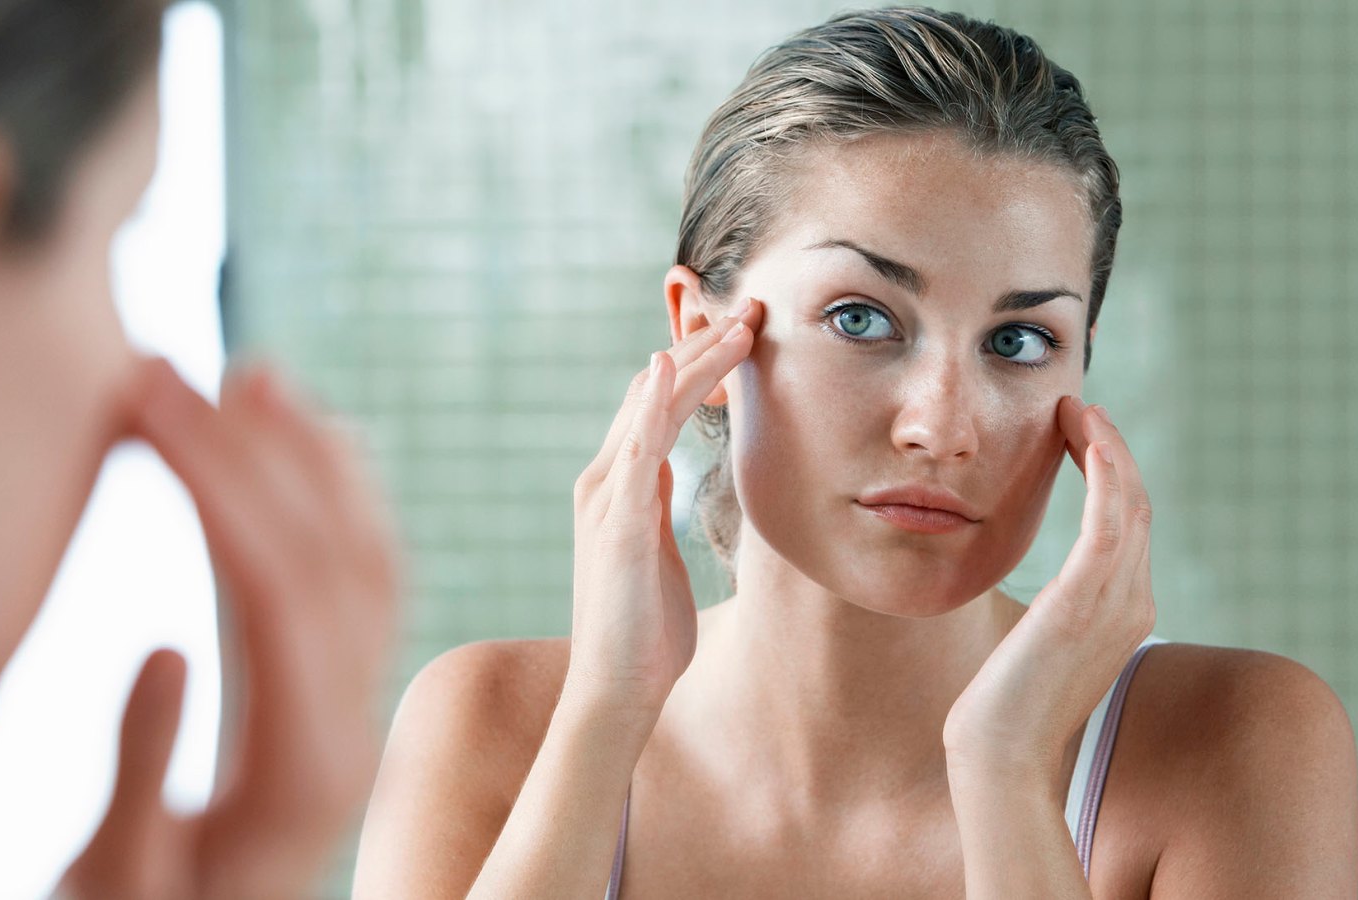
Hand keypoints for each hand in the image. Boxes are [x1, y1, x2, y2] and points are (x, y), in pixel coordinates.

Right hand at [58, 359, 399, 899]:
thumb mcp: (120, 882)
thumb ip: (140, 778)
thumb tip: (160, 649)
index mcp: (305, 770)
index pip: (279, 594)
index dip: (218, 486)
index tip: (149, 405)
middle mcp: (356, 725)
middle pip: (327, 559)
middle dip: (250, 450)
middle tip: (168, 370)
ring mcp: (363, 704)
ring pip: (367, 559)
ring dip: (314, 459)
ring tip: (253, 378)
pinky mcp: (348, 690)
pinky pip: (365, 579)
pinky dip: (336, 499)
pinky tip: (298, 446)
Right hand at [565, 299, 764, 717]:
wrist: (617, 687)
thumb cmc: (644, 628)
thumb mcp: (656, 552)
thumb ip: (657, 510)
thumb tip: (673, 480)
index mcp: (620, 486)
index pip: (656, 404)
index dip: (697, 364)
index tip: (743, 333)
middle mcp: (605, 480)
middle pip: (652, 391)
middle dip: (701, 347)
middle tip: (752, 309)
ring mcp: (607, 498)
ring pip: (649, 407)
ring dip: (694, 361)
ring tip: (739, 326)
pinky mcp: (617, 524)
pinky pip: (636, 450)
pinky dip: (651, 405)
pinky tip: (667, 367)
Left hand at [943, 397, 1154, 784]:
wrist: (998, 755)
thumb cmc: (1004, 709)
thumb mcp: (1038, 650)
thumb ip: (1053, 620)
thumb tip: (1040, 604)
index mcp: (1123, 614)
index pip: (1128, 527)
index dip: (1111, 476)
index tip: (1080, 438)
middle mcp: (1133, 604)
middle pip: (1136, 506)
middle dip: (1110, 452)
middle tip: (1079, 409)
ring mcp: (1116, 603)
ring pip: (1129, 502)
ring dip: (1106, 449)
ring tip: (1077, 410)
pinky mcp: (1085, 600)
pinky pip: (1110, 520)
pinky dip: (1104, 472)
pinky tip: (1087, 439)